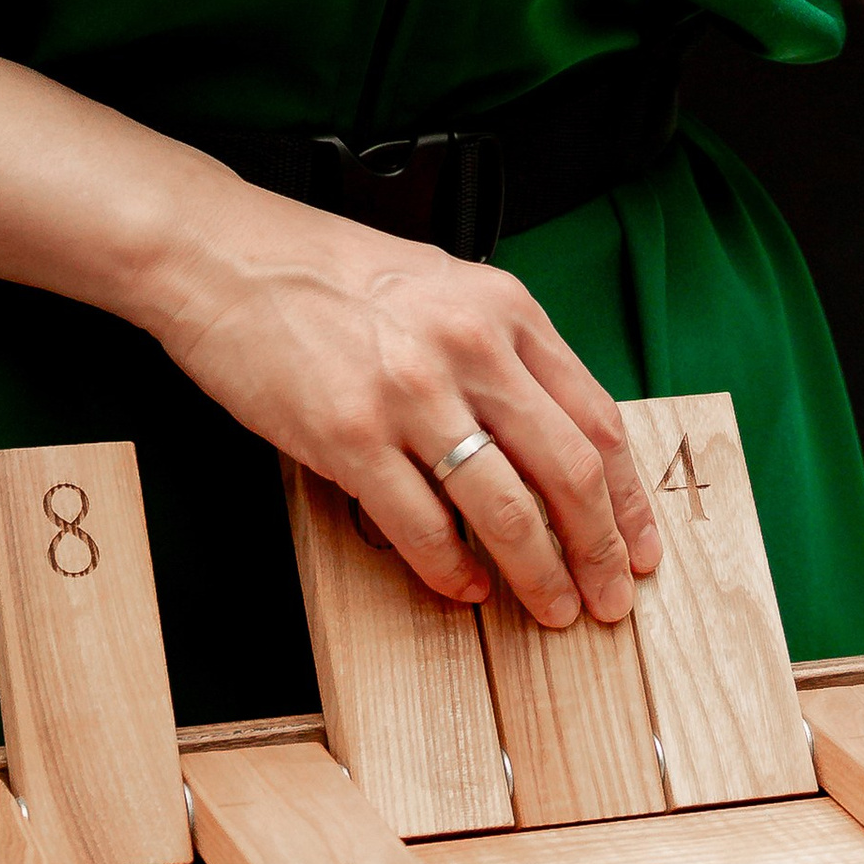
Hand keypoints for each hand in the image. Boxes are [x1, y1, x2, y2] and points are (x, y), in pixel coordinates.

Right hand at [138, 178, 662, 628]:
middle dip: (599, 550)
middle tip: (608, 597)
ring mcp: (411, 393)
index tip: (638, 543)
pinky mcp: (349, 435)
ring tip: (549, 608)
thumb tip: (548, 437)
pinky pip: (422, 524)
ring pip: (507, 509)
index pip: (596, 419)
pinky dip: (451, 569)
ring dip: (539, 574)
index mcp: (504, 308)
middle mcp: (470, 348)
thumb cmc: (324, 270)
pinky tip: (463, 587)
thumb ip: (500, 351)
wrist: (225, 255)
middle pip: (569, 472)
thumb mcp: (443, 285)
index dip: (627, 497)